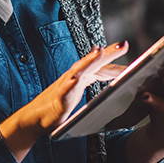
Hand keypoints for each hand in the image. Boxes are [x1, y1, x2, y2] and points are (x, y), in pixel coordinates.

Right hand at [0, 42, 128, 161]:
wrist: (35, 118)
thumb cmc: (57, 106)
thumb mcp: (78, 92)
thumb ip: (90, 81)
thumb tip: (109, 81)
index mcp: (80, 76)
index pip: (100, 66)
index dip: (114, 60)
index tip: (128, 52)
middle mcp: (73, 76)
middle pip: (93, 62)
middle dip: (108, 53)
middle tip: (124, 44)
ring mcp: (65, 85)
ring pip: (80, 70)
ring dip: (90, 60)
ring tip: (99, 51)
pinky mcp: (59, 97)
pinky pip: (66, 89)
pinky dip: (71, 83)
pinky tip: (76, 79)